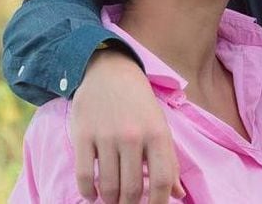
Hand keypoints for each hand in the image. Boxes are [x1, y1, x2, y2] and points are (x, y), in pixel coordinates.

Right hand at [72, 50, 184, 203]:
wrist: (109, 72)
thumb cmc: (139, 105)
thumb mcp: (160, 127)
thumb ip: (169, 161)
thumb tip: (178, 194)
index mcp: (157, 134)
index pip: (162, 180)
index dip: (158, 203)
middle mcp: (133, 135)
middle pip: (132, 189)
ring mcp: (107, 136)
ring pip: (108, 187)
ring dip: (110, 201)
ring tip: (112, 200)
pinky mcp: (83, 135)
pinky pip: (84, 176)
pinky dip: (88, 192)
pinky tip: (92, 193)